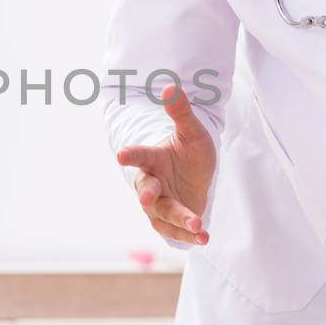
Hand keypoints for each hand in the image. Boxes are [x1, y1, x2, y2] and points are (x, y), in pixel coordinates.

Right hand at [116, 83, 214, 245]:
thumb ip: (180, 112)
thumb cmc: (190, 151)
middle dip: (147, 194)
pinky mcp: (169, 221)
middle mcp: (153, 182)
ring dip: (178, 219)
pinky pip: (174, 230)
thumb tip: (170, 86)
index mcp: (154, 159)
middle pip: (147, 189)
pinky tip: (204, 237)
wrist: (196, 176)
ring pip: (163, 213)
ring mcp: (160, 203)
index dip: (131, 154)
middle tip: (147, 197)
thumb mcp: (192, 131)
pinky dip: (187, 235)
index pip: (140, 155)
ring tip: (198, 224)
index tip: (121, 154)